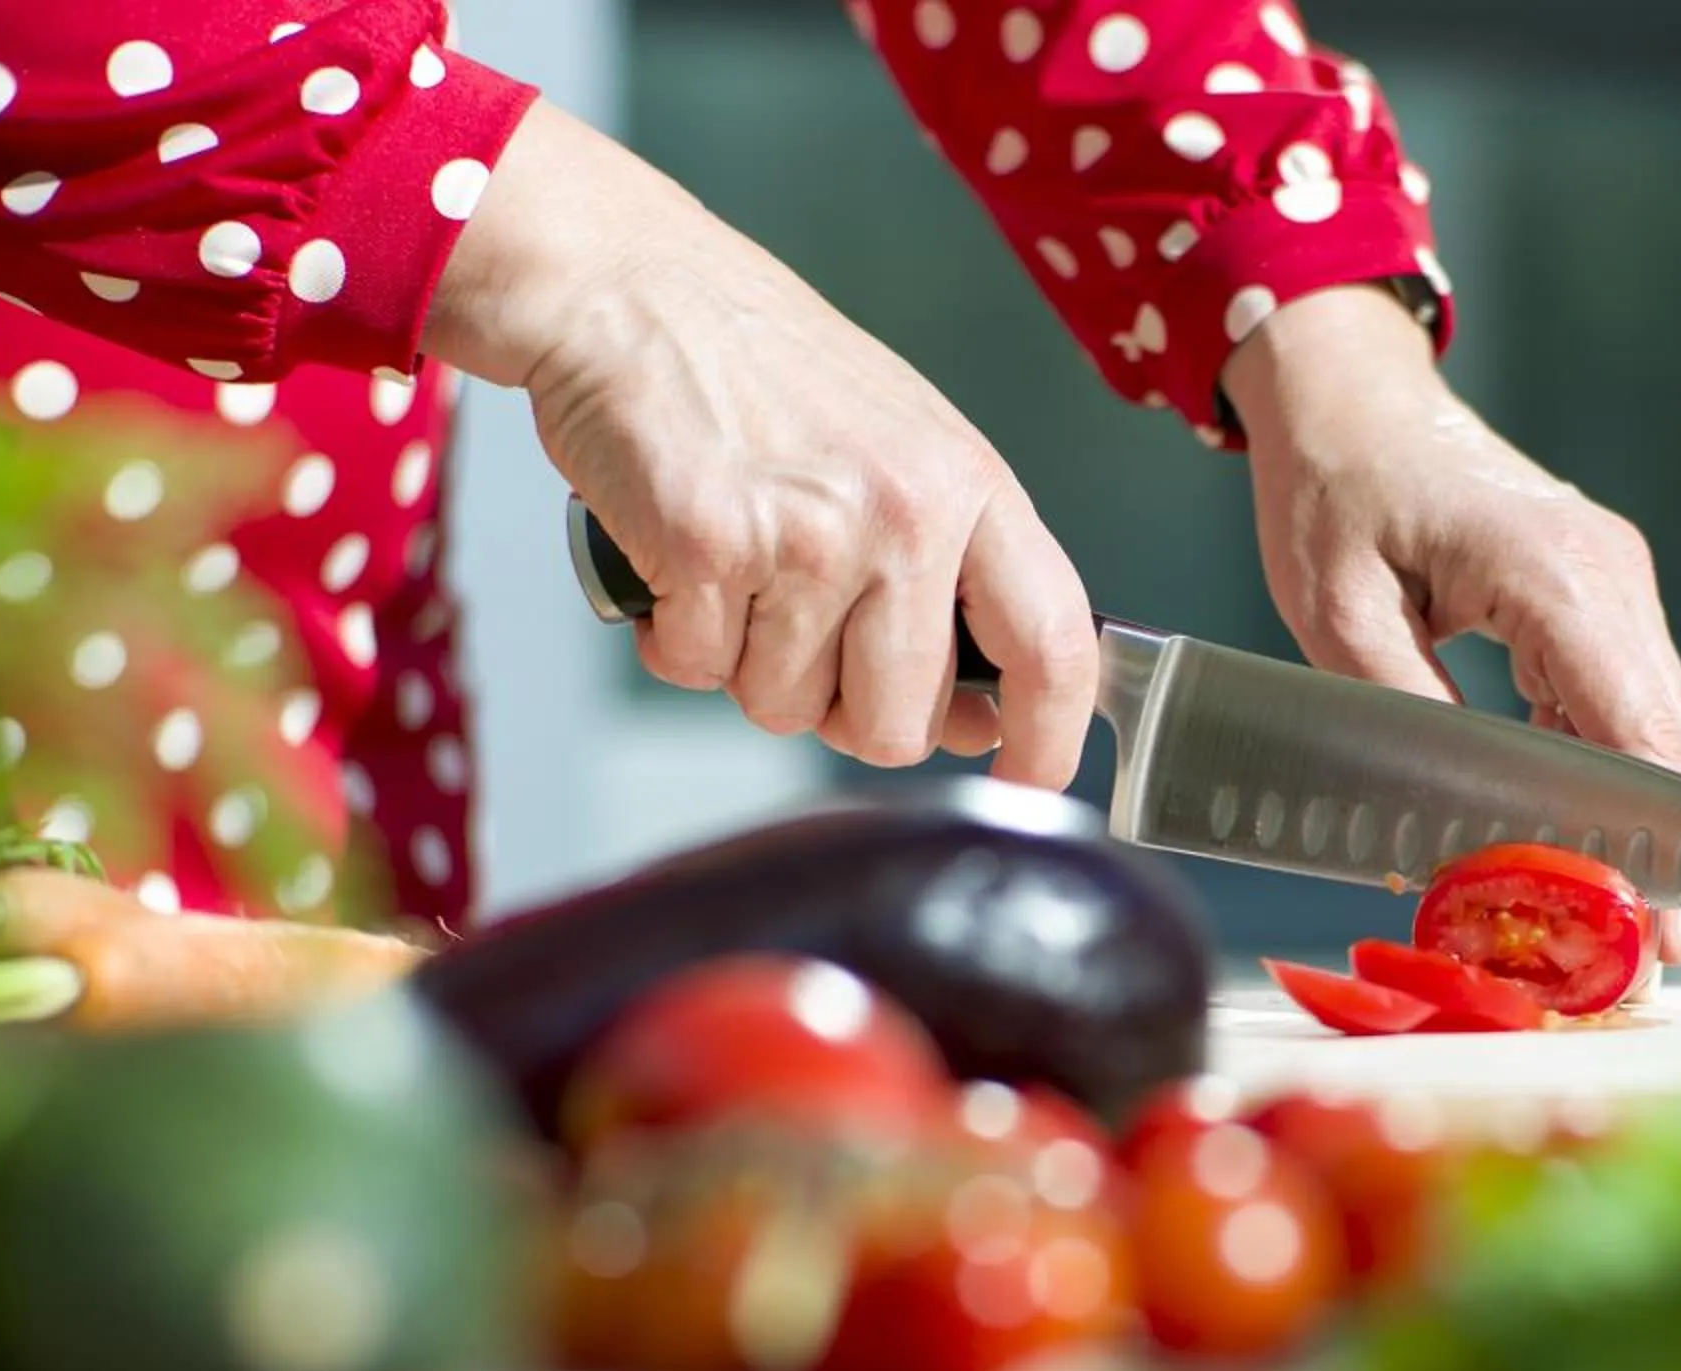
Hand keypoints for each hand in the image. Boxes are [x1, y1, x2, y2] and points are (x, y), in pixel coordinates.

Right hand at [423, 104, 1097, 787]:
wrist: (626, 285)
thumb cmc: (762, 373)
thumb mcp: (901, 448)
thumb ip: (952, 576)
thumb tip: (979, 720)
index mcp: (968, 485)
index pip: (1054, 642)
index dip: (1050, 738)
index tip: (1029, 776)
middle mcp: (902, 514)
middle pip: (899, 724)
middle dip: (844, 715)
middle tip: (804, 637)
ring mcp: (807, 535)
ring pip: (785, 709)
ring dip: (746, 666)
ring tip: (736, 567)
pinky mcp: (709, 548)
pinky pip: (698, 672)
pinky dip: (676, 638)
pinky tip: (679, 561)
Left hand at [1221, 286, 1680, 962]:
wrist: (1349, 397)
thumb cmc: (1331, 491)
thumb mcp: (1337, 618)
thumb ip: (1406, 728)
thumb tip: (1459, 843)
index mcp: (1556, 575)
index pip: (1639, 737)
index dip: (1648, 847)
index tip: (1648, 934)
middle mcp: (1611, 577)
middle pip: (1666, 746)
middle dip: (1657, 859)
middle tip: (1638, 966)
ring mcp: (1614, 585)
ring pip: (1652, 733)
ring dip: (1631, 826)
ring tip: (1605, 924)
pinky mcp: (1595, 600)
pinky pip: (1617, 706)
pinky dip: (1601, 780)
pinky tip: (1568, 845)